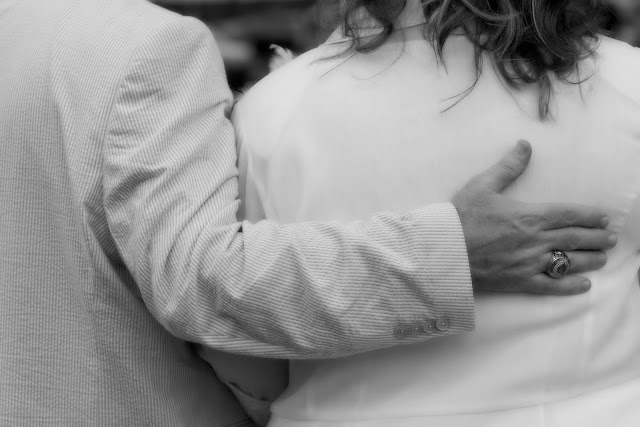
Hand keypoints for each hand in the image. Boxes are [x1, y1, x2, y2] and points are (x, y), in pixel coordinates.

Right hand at [452, 140, 615, 294]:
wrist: (443, 250)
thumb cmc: (461, 217)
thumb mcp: (482, 186)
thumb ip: (508, 166)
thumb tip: (525, 145)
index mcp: (529, 215)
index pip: (569, 214)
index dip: (590, 216)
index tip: (604, 218)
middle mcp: (535, 240)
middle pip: (576, 238)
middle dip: (597, 238)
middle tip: (611, 239)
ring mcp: (529, 262)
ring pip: (570, 262)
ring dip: (590, 260)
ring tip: (602, 258)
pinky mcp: (520, 281)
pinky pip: (551, 285)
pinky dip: (570, 285)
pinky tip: (583, 284)